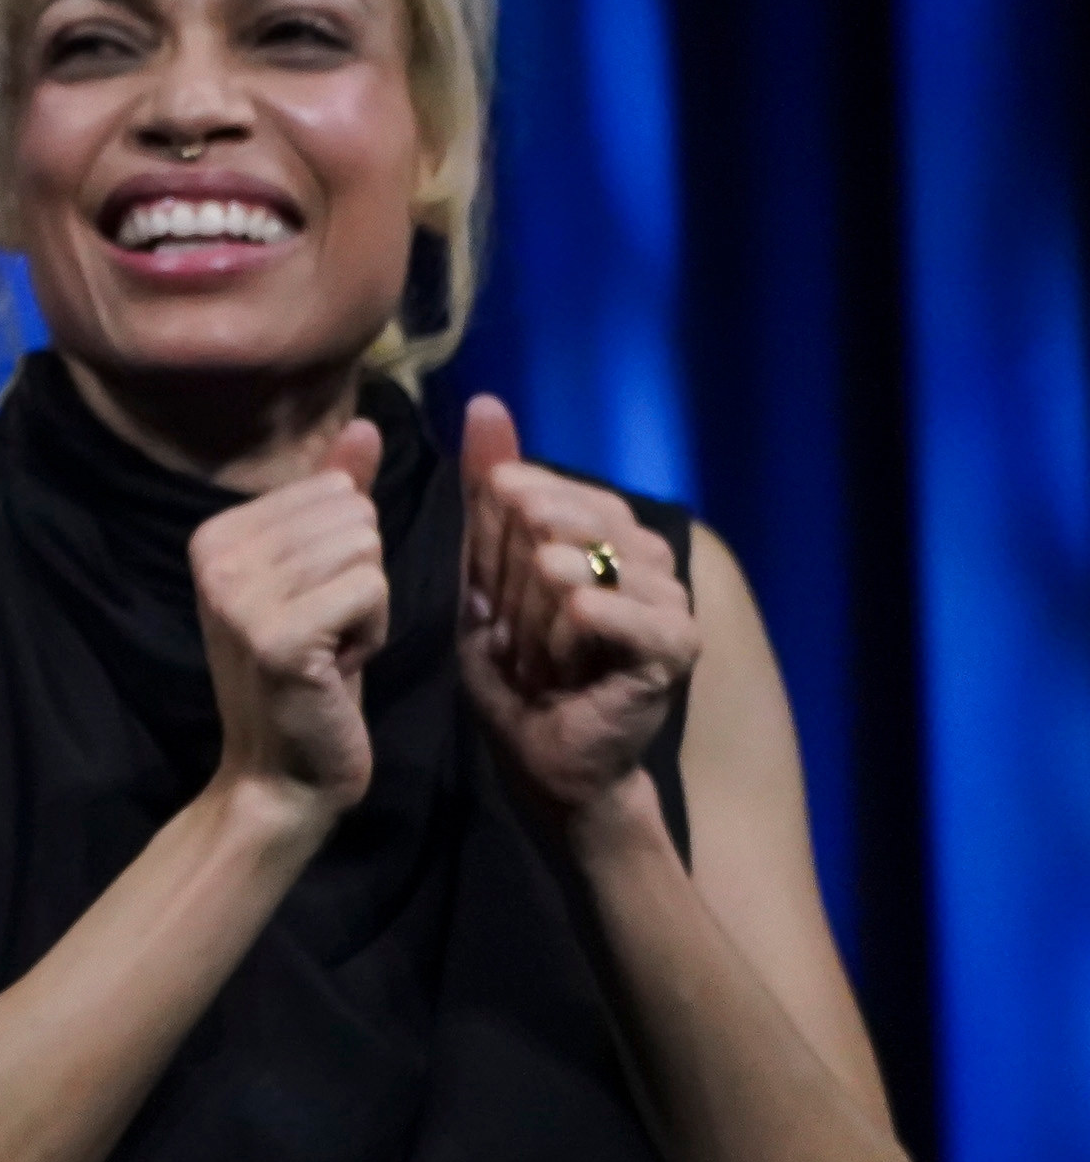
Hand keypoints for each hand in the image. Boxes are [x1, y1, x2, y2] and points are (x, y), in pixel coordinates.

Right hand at [191, 418, 388, 814]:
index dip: (346, 552)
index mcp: (215, 531)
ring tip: (330, 648)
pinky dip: (373, 631)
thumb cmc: (308, 672)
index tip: (311, 608)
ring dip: (370, 606)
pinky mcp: (278, 636)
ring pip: (366, 550)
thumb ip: (337, 498)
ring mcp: (240, 596)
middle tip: (324, 631)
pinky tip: (338, 666)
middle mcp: (214, 555)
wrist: (280, 773)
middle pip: (353, 515)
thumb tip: (366, 427)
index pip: (334, 490)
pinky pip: (371, 588)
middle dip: (362, 576)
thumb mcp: (317, 576)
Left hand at [456, 395, 696, 816]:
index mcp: (607, 530)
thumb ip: (489, 495)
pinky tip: (566, 645)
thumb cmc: (515, 668)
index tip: (494, 581)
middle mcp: (648, 553)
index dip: (503, 531)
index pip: (543, 490)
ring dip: (535, 615)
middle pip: (560, 521)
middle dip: (514, 578)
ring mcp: (668, 599)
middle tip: (514, 631)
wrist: (541, 757)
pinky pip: (610, 611)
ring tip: (535, 655)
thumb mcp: (485, 574)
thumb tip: (486, 404)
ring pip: (577, 565)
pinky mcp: (676, 647)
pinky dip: (575, 627)